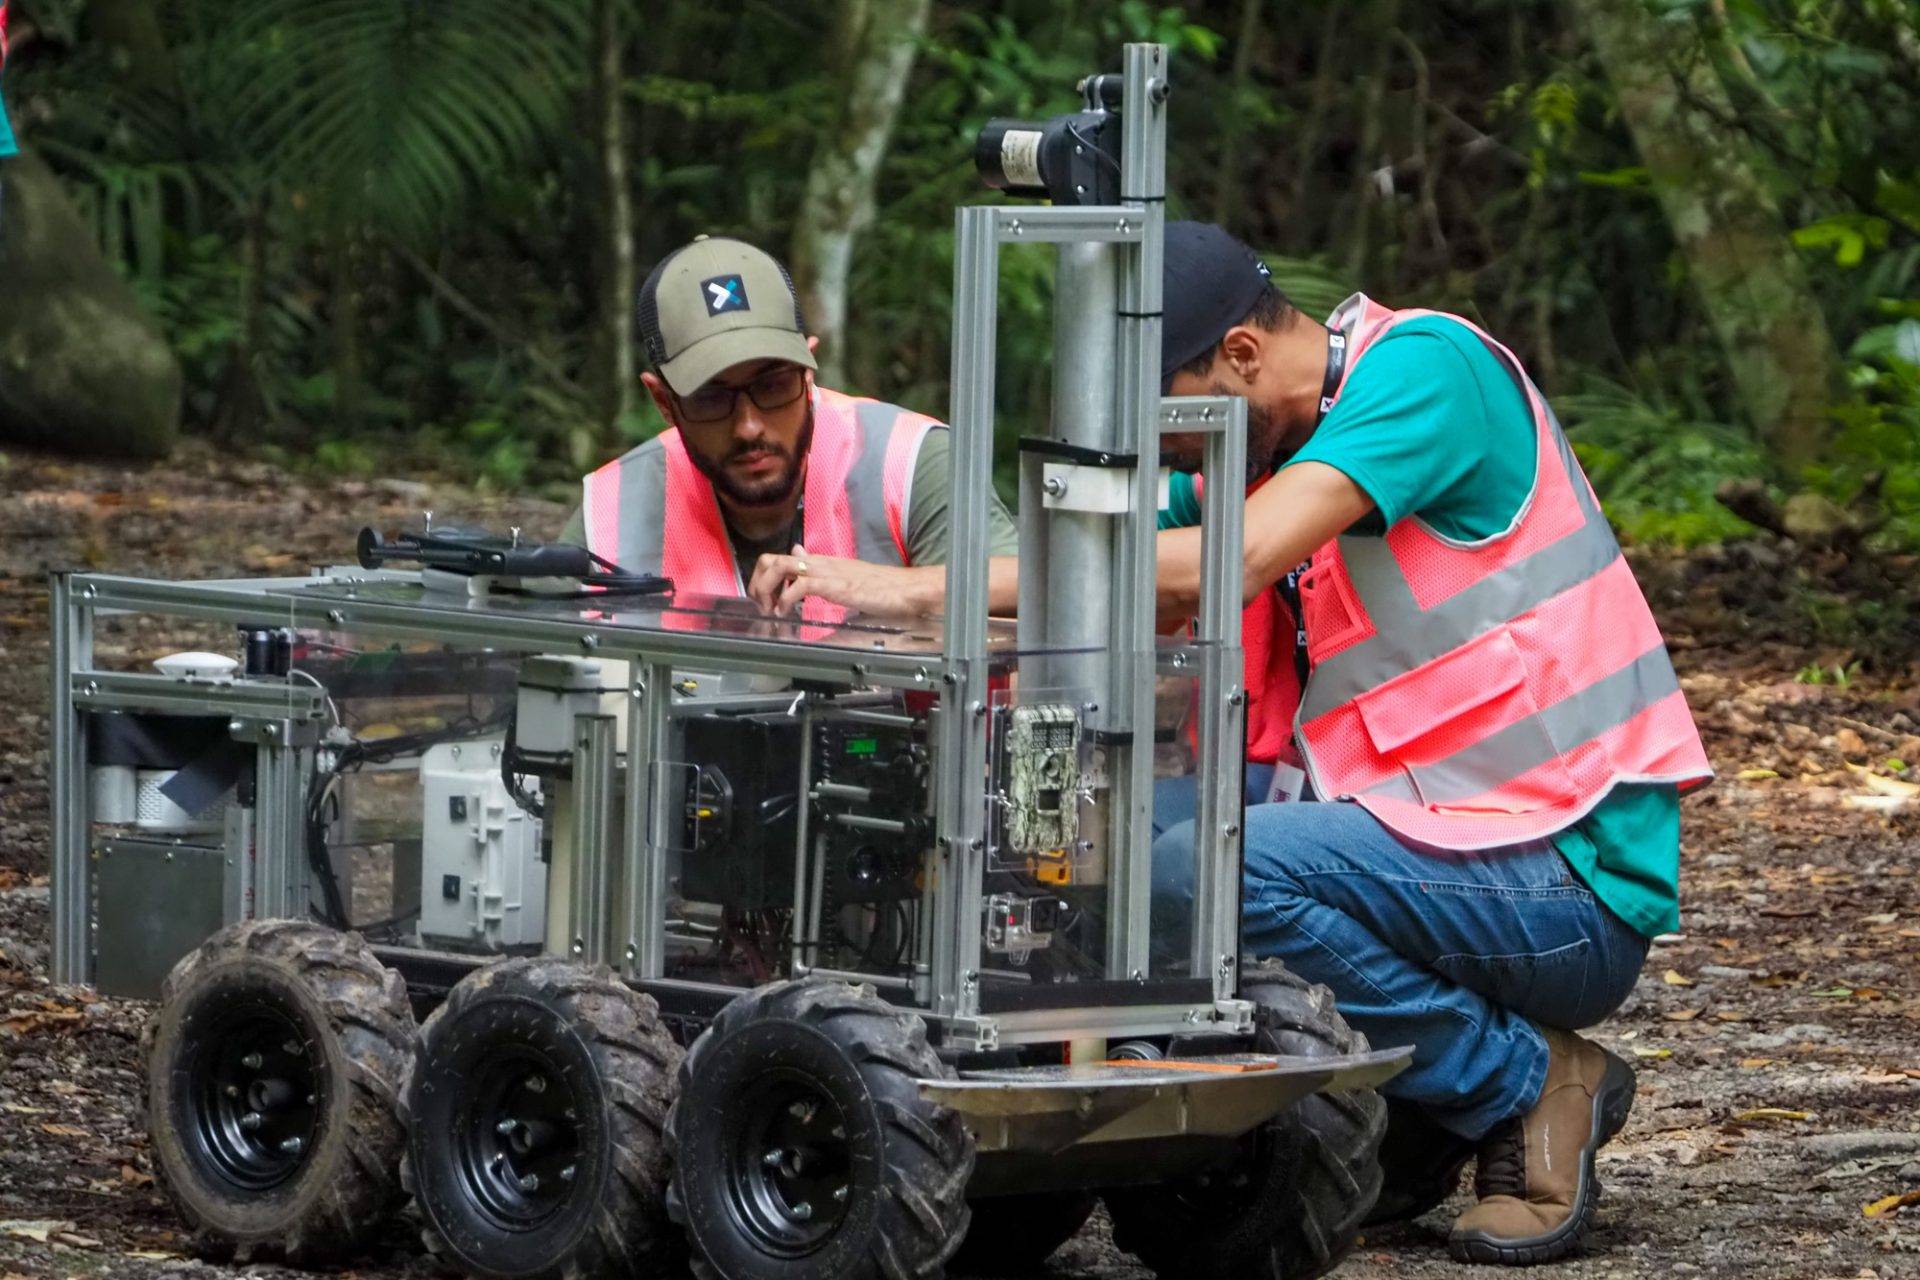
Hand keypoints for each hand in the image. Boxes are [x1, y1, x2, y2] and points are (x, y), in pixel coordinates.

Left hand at [747, 543, 939, 617]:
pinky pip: (799, 587)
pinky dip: (786, 600)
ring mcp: (824, 572)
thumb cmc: (878, 586)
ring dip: (766, 590)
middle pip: (771, 559)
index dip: (763, 578)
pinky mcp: (833, 584)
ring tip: (770, 609)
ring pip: (780, 568)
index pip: (778, 558)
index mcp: (819, 561)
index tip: (764, 599)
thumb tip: (798, 553)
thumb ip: (818, 567)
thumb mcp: (842, 574)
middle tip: (761, 605)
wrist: (903, 588)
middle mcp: (818, 562)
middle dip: (757, 583)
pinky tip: (787, 613)